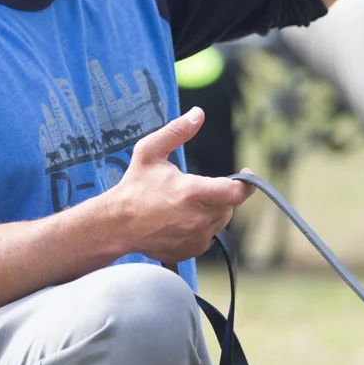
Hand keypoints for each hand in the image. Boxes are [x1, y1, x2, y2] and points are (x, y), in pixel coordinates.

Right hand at [100, 108, 251, 262]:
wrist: (116, 224)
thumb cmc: (134, 187)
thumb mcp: (149, 151)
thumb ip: (176, 131)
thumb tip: (198, 114)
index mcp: (192, 193)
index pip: (237, 192)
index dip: (247, 182)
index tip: (246, 173)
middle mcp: (198, 219)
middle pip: (228, 205)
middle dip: (220, 194)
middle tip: (197, 188)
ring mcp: (196, 238)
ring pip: (219, 221)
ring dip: (211, 210)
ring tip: (185, 204)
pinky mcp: (191, 250)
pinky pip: (208, 236)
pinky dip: (201, 227)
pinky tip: (180, 219)